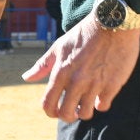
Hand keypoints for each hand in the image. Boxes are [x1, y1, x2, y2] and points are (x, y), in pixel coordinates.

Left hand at [23, 19, 139, 121]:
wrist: (113, 23)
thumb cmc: (83, 34)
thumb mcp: (59, 47)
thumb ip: (42, 65)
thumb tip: (26, 78)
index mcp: (60, 73)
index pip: (47, 104)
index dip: (50, 112)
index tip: (55, 110)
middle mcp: (76, 81)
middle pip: (65, 114)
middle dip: (67, 116)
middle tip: (72, 110)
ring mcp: (95, 84)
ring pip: (85, 113)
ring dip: (85, 111)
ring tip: (87, 103)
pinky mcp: (113, 84)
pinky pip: (103, 105)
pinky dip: (101, 103)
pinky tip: (101, 95)